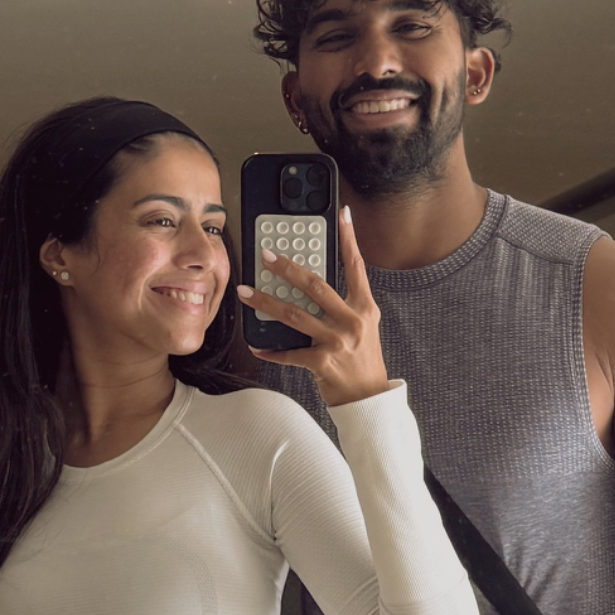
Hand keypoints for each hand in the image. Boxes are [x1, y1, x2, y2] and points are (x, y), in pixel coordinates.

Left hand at [238, 204, 388, 405]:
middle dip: (287, 268)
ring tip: (245, 292)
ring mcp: (337, 342)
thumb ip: (345, 304)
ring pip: (294, 315)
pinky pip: (289, 353)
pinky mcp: (323, 363)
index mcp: (364, 307)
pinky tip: (257, 345)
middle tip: (265, 255)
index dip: (349, 239)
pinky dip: (270, 350)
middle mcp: (352, 321)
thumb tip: (312, 285)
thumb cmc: (362, 360)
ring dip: (266, 302)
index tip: (341, 214)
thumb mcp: (363, 327)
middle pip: (315, 286)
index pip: (355, 266)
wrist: (369, 400)